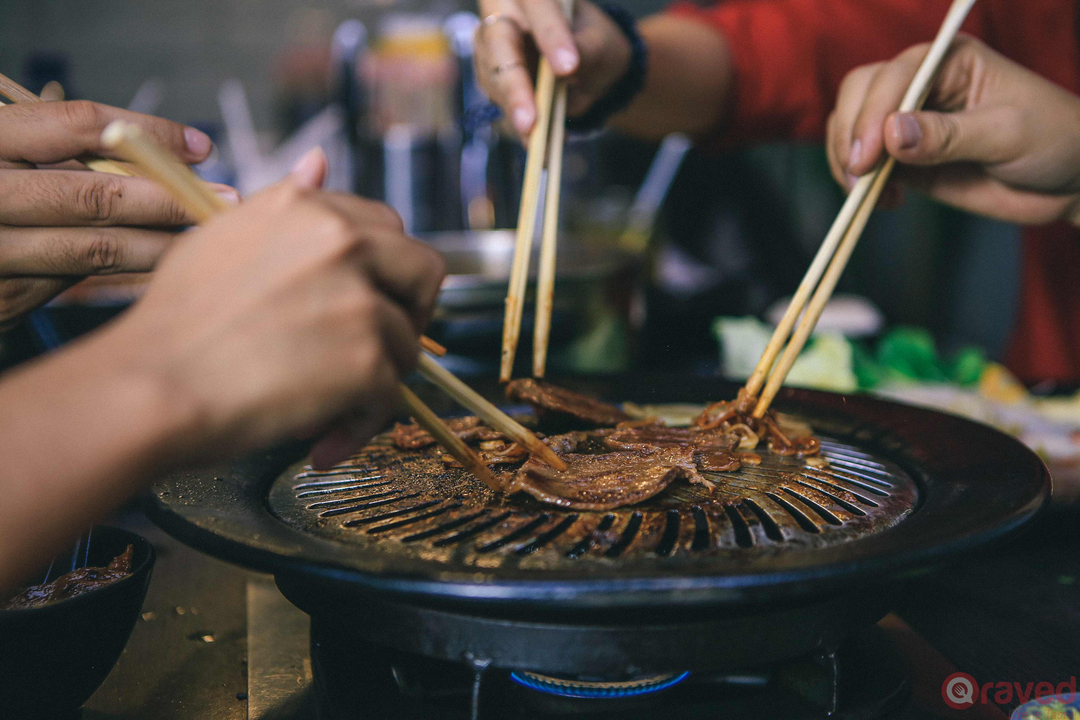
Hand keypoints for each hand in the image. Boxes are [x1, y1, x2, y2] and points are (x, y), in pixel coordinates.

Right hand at [0, 100, 235, 325]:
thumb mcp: (6, 160)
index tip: (199, 146)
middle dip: (169, 199)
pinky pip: (78, 286)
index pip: (75, 125)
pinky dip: (129, 280)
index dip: (145, 133)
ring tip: (207, 241)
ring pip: (93, 248)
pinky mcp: (0, 299)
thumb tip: (148, 157)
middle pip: (95, 193)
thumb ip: (54, 157)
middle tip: (225, 200)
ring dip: (161, 245)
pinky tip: (168, 278)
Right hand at [103, 150, 445, 468]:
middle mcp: (342, 243)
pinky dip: (360, 426)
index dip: (383, 270)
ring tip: (324, 408)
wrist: (151, 387)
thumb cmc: (176, 324)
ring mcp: (360, 300)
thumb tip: (319, 162)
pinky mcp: (367, 359)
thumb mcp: (222, 238)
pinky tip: (321, 443)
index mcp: (310, 209)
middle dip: (410, 312)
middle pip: (424, 271)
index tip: (367, 301)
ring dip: (375, 380)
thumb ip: (284, 204)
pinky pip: (390, 398)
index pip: (385, 226)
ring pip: (408, 343)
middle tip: (379, 349)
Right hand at [474, 0, 631, 137]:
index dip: (551, 37)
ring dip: (513, 110)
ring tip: (536, 141)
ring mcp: (492, 46)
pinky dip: (518, 125)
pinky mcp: (491, 77)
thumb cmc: (596, 44)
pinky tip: (538, 145)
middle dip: (514, 84)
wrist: (591, 65)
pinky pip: (498, 101)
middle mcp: (506, 13)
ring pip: (491, 75)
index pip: (539, 6)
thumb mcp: (602, 45)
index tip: (569, 68)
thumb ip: (587, 51)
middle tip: (531, 121)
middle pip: (498, 41)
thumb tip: (567, 69)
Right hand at [827, 35, 1079, 224]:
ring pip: (850, 125)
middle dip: (851, 134)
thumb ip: (949, 134)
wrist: (1068, 181)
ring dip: (847, 160)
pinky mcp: (904, 158)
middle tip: (860, 178)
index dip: (870, 115)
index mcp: (948, 62)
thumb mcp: (1007, 134)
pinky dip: (859, 182)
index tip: (867, 158)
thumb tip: (891, 133)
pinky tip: (885, 201)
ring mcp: (908, 122)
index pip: (891, 77)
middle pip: (858, 93)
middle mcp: (922, 85)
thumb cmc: (1053, 140)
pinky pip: (862, 163)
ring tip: (869, 194)